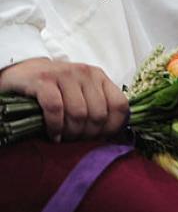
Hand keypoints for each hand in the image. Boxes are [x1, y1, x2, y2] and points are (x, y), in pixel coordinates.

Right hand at [0, 57, 127, 141]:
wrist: (24, 72)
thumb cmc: (56, 88)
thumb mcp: (81, 92)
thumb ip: (96, 106)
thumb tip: (111, 135)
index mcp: (100, 77)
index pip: (120, 105)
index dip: (113, 127)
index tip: (100, 138)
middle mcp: (86, 74)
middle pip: (98, 114)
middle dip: (88, 134)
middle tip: (76, 140)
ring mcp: (65, 75)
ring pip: (78, 113)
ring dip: (71, 132)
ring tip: (64, 137)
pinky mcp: (43, 81)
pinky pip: (55, 109)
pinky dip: (55, 126)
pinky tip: (53, 134)